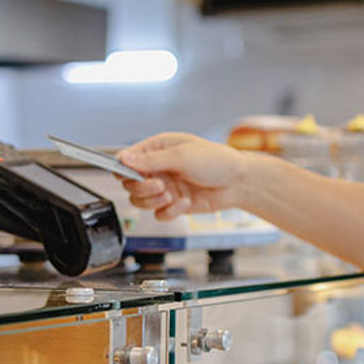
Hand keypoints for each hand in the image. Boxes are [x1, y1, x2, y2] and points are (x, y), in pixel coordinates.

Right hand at [117, 133, 249, 219]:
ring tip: (170, 195)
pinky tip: (184, 203)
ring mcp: (165, 187)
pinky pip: (159, 214)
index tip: (131, 175)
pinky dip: (169, 212)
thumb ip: (151, 160)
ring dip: (152, 201)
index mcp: (157, 149)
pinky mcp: (174, 204)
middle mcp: (158, 168)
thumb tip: (124, 158)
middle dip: (142, 188)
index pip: (126, 160)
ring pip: (140, 201)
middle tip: (159, 186)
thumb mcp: (182, 156)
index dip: (123, 169)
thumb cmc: (216, 161)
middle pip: (129, 183)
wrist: (239, 183)